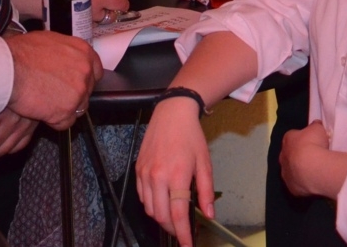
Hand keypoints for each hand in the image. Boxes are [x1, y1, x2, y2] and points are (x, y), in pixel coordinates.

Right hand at [5, 30, 101, 129]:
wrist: (8, 70)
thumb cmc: (21, 53)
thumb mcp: (48, 40)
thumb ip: (64, 52)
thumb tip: (63, 57)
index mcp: (83, 52)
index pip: (95, 71)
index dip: (84, 79)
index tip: (74, 83)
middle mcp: (85, 71)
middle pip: (87, 91)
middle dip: (72, 94)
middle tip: (54, 93)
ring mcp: (78, 92)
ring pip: (78, 108)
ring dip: (64, 108)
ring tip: (45, 102)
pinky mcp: (67, 111)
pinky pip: (65, 123)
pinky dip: (54, 120)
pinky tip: (41, 111)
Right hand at [136, 97, 214, 246]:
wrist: (171, 113)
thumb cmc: (191, 137)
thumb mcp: (204, 163)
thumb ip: (205, 192)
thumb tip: (208, 215)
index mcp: (177, 176)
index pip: (178, 214)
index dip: (183, 234)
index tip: (188, 245)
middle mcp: (157, 177)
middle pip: (161, 216)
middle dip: (172, 228)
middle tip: (183, 231)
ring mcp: (145, 174)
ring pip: (149, 209)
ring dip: (161, 218)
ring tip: (174, 217)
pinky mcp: (138, 169)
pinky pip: (142, 196)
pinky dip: (151, 205)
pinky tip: (162, 202)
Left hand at [280, 120, 346, 198]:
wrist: (313, 167)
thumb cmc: (314, 144)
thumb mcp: (318, 128)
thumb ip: (315, 126)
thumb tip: (316, 124)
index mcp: (287, 139)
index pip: (292, 137)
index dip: (302, 139)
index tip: (311, 142)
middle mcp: (283, 156)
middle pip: (289, 154)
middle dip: (298, 155)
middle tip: (312, 157)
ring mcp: (285, 173)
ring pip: (291, 170)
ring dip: (299, 170)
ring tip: (313, 172)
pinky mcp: (291, 187)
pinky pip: (297, 184)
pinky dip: (303, 184)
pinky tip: (313, 183)